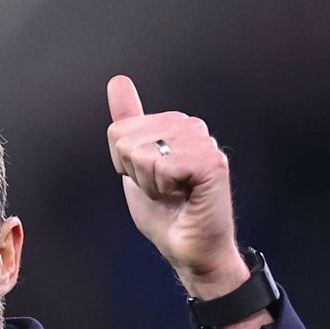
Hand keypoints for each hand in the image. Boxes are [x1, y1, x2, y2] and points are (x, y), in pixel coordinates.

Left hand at [106, 76, 246, 298]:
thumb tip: (118, 79)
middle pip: (125, 139)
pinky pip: (162, 166)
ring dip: (150, 184)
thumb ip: (127, 123)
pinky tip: (184, 196)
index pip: (118, 131)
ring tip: (173, 194)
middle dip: (134, 173)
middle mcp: (191, 126)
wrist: (188, 249)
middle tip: (162, 191)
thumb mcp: (134, 165)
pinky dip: (163, 188)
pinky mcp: (212, 163)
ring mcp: (204, 142)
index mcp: (174, 124)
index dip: (123, 164)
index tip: (149, 180)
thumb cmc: (165, 213)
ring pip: (142, 152)